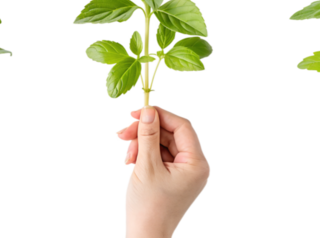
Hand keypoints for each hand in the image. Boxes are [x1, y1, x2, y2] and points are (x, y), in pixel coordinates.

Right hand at [115, 105, 211, 236]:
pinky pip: (161, 157)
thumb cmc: (148, 207)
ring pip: (163, 144)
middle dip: (146, 132)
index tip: (137, 113)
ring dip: (142, 144)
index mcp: (197, 163)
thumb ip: (148, 135)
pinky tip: (130, 161)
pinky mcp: (175, 178)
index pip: (182, 126)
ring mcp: (186, 173)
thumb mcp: (146, 166)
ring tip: (126, 156)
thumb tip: (148, 111)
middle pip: (171, 134)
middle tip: (122, 134)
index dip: (159, 116)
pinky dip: (145, 155)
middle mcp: (196, 166)